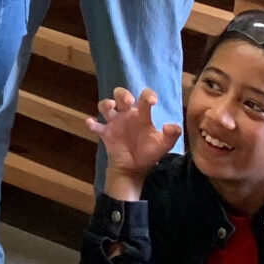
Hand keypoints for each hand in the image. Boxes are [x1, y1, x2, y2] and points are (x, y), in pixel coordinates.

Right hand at [88, 86, 180, 200]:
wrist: (134, 169)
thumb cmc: (149, 152)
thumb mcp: (164, 144)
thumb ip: (172, 135)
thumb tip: (170, 126)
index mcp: (142, 114)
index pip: (144, 97)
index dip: (148, 95)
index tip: (152, 101)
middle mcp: (127, 114)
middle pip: (121, 95)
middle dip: (123, 94)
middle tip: (129, 102)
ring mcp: (114, 122)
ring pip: (105, 105)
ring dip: (106, 103)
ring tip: (111, 107)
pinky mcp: (105, 133)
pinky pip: (95, 125)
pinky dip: (91, 123)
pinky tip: (91, 123)